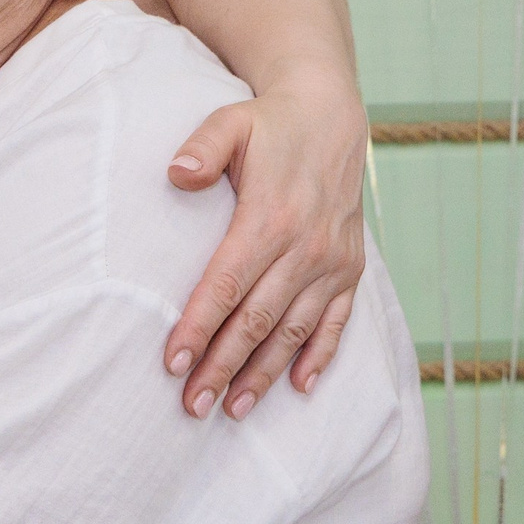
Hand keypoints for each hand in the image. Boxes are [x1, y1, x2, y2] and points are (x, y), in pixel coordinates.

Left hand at [162, 82, 367, 417]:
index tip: (173, 364)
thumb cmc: (269, 125)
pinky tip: (297, 387)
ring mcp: (333, 262)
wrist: (331, 115)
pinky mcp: (350, 268)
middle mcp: (306, 248)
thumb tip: (175, 173)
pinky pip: (336, 322)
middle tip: (192, 406)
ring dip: (263, 373)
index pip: (226, 285)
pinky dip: (319, 357)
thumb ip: (201, 148)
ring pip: (294, 331)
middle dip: (222, 367)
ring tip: (231, 408)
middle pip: (256, 321)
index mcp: (270, 219)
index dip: (198, 326)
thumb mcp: (230, 123)